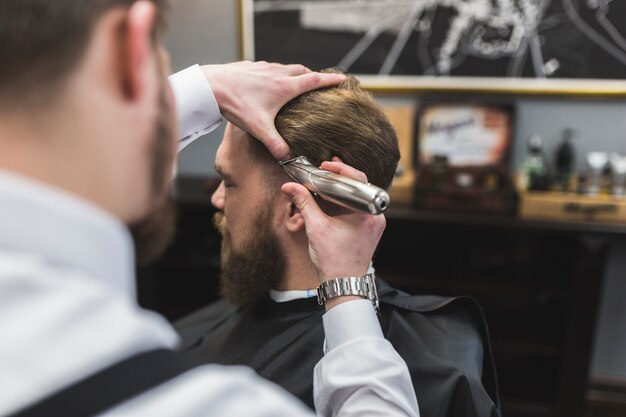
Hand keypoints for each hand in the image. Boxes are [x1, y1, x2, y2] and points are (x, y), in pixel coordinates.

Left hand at [201, 61, 344, 159]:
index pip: (314, 81)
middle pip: (302, 71)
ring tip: (295, 84)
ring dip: (294, 74)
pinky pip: (269, 68)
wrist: (210, 86)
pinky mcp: (251, 66)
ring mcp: (263, 67)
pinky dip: (276, 74)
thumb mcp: (259, 128)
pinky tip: (268, 83)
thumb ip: (275, 144)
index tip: (342, 79)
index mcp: (285, 86)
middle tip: (319, 84)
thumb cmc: (236, 104)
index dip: (330, 81)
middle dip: (313, 77)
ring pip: (285, 68)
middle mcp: (277, 73)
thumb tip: (288, 158)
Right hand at [281, 158, 385, 284]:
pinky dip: (345, 202)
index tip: (326, 165)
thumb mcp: (315, 227)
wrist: (343, 284)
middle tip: (325, 169)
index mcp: (368, 213)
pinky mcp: (370, 229)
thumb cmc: (333, 260)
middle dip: (340, 178)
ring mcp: (374, 223)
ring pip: (358, 197)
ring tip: (326, 181)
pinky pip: (359, 208)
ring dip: (342, 190)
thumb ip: (304, 203)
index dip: (340, 169)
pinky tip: (332, 198)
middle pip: (359, 187)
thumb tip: (289, 187)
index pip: (358, 180)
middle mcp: (376, 216)